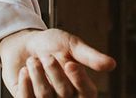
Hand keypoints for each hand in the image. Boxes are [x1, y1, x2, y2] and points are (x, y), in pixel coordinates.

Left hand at [0, 28, 115, 96]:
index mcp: (82, 88)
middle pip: (64, 93)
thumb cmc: (51, 45)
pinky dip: (25, 82)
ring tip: (33, 60)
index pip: (87, 93)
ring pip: (45, 96)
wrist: (24, 43)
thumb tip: (111, 64)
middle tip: (47, 57)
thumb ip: (89, 56)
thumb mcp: (70, 45)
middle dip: (54, 70)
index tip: (70, 63)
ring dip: (37, 73)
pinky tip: (25, 70)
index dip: (79, 80)